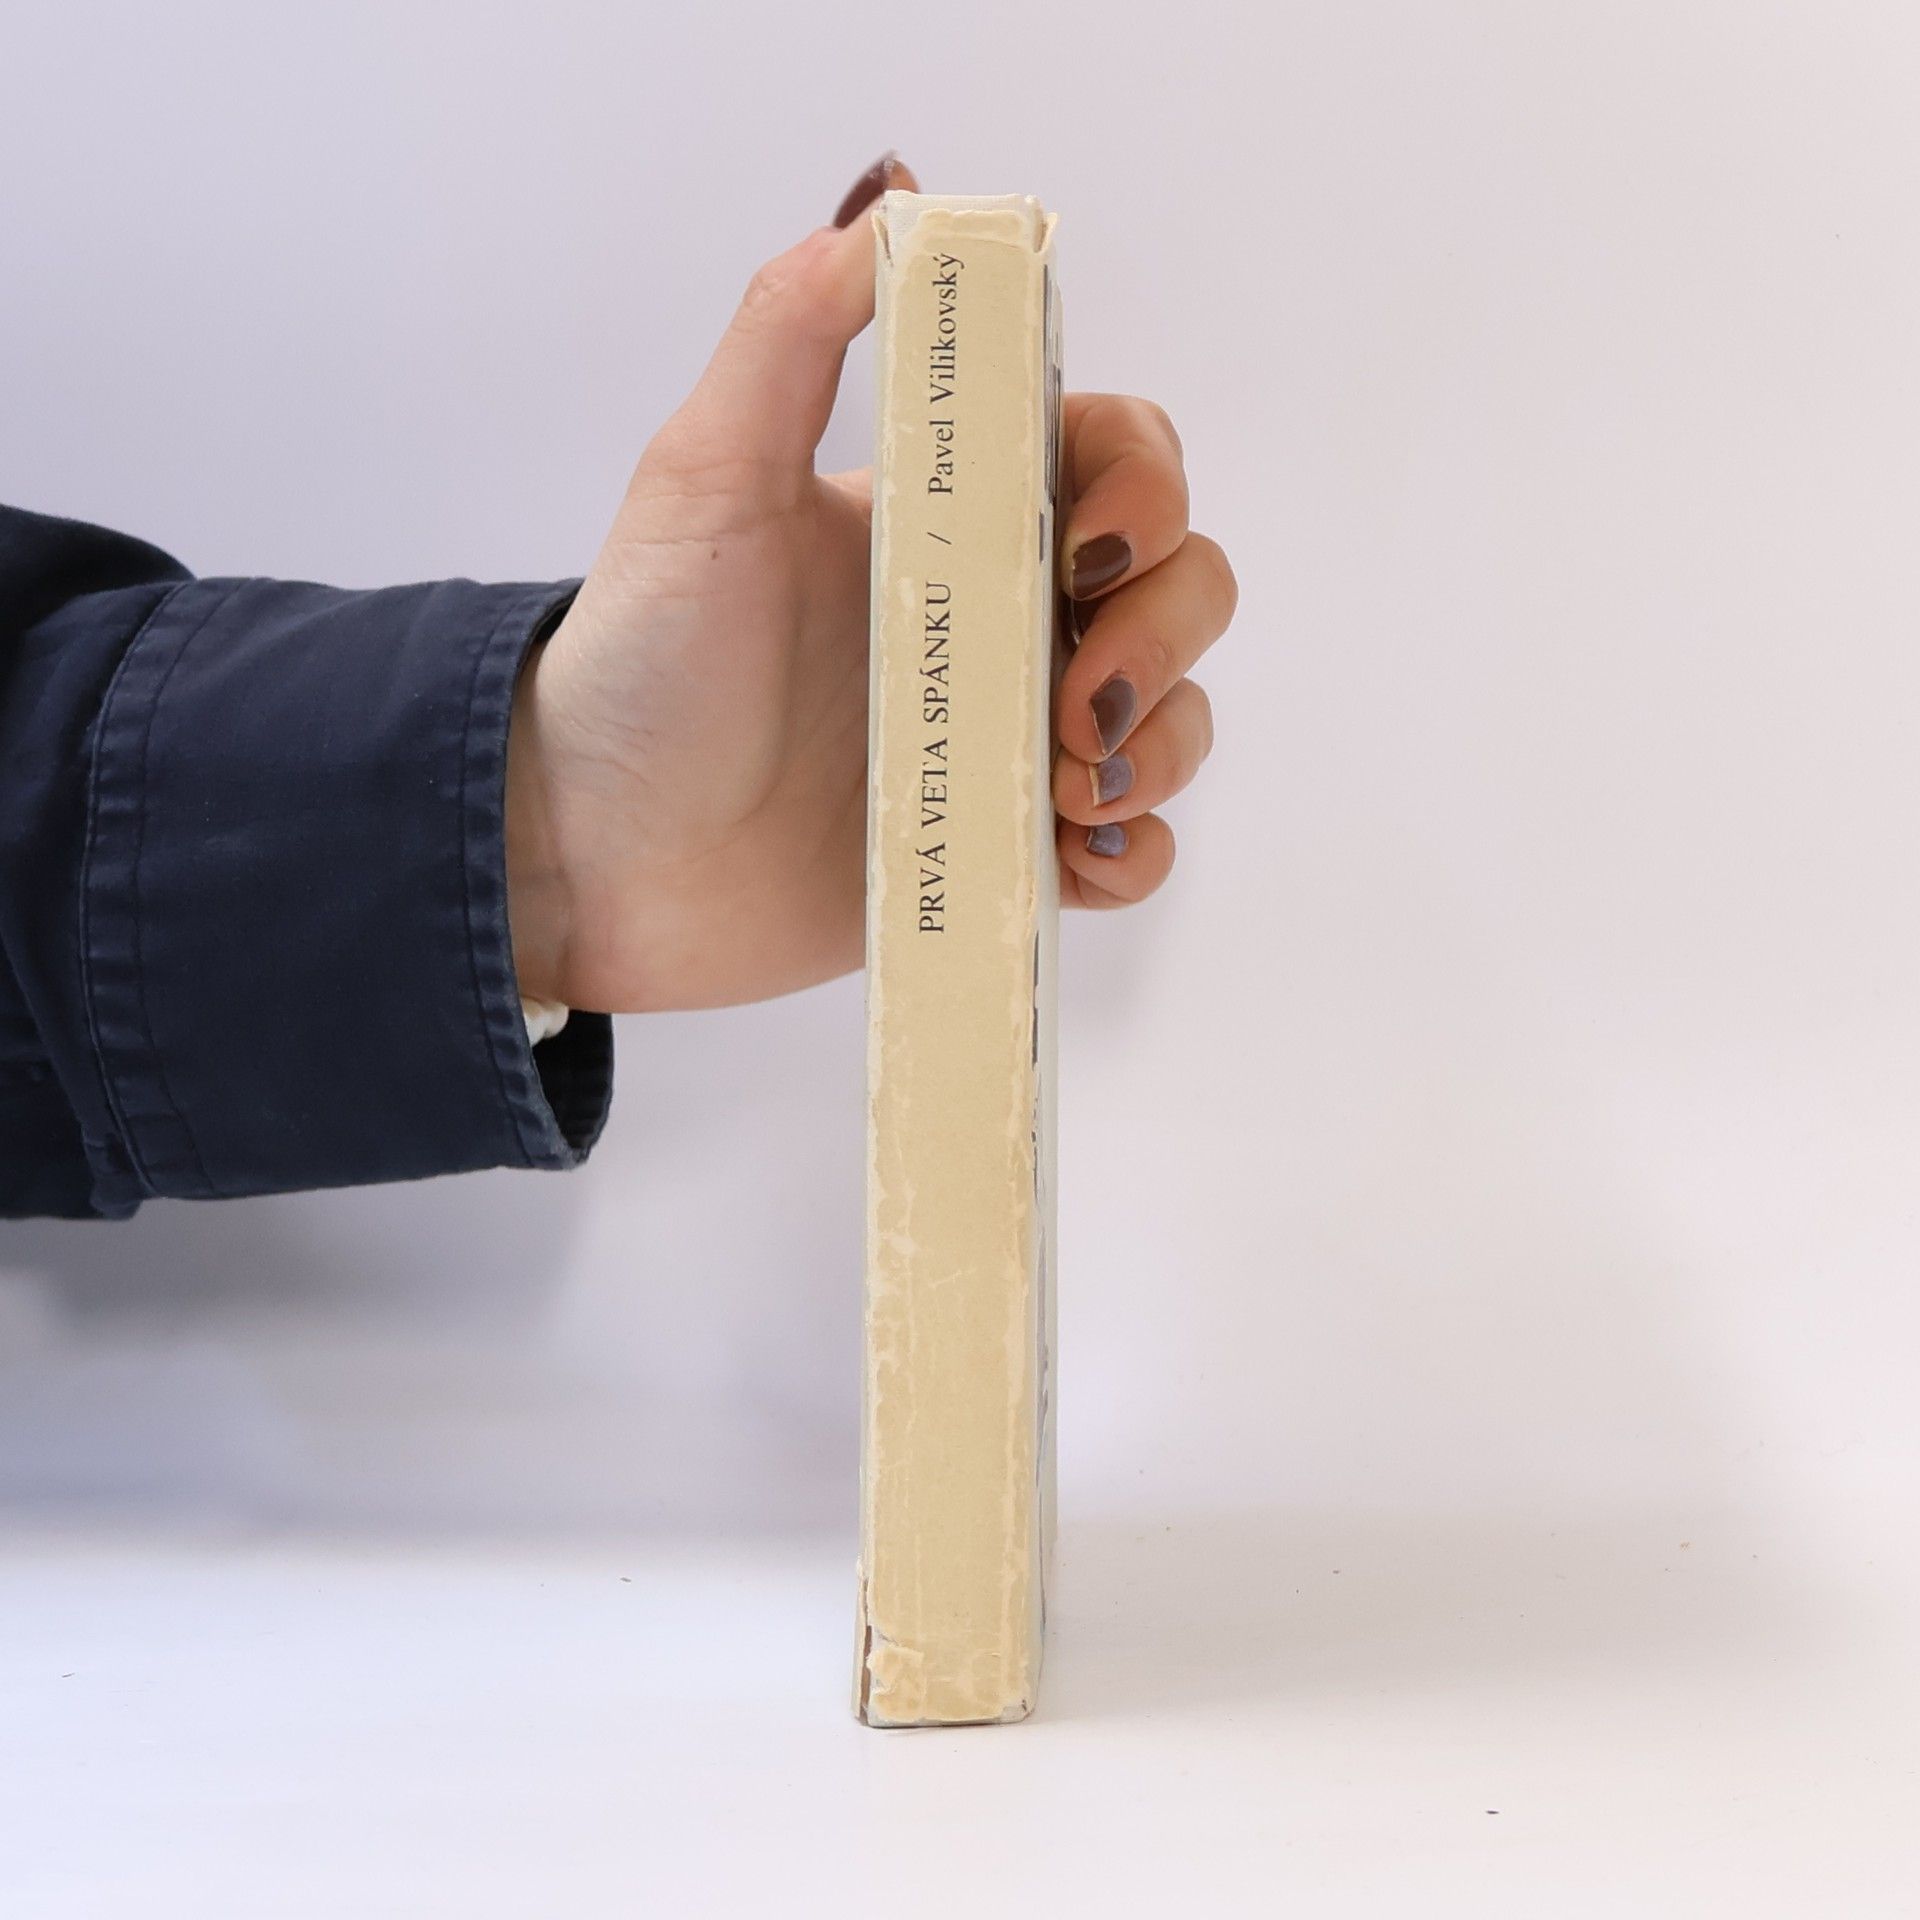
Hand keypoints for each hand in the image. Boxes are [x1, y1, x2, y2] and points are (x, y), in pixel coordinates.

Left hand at [506, 155, 1236, 1013]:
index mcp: (948, 519)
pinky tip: (1084, 860)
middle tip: (1076, 701)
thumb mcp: (702, 481)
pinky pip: (1131, 849)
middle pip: (1175, 585)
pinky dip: (1138, 854)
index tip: (1090, 547)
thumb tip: (889, 200)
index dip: (1145, 488)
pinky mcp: (1002, 849)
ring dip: (1159, 746)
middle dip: (1164, 631)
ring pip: (1170, 715)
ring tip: (1070, 792)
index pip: (1113, 459)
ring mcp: (1006, 740)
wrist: (603, 859)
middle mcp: (996, 621)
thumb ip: (787, 336)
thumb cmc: (645, 667)